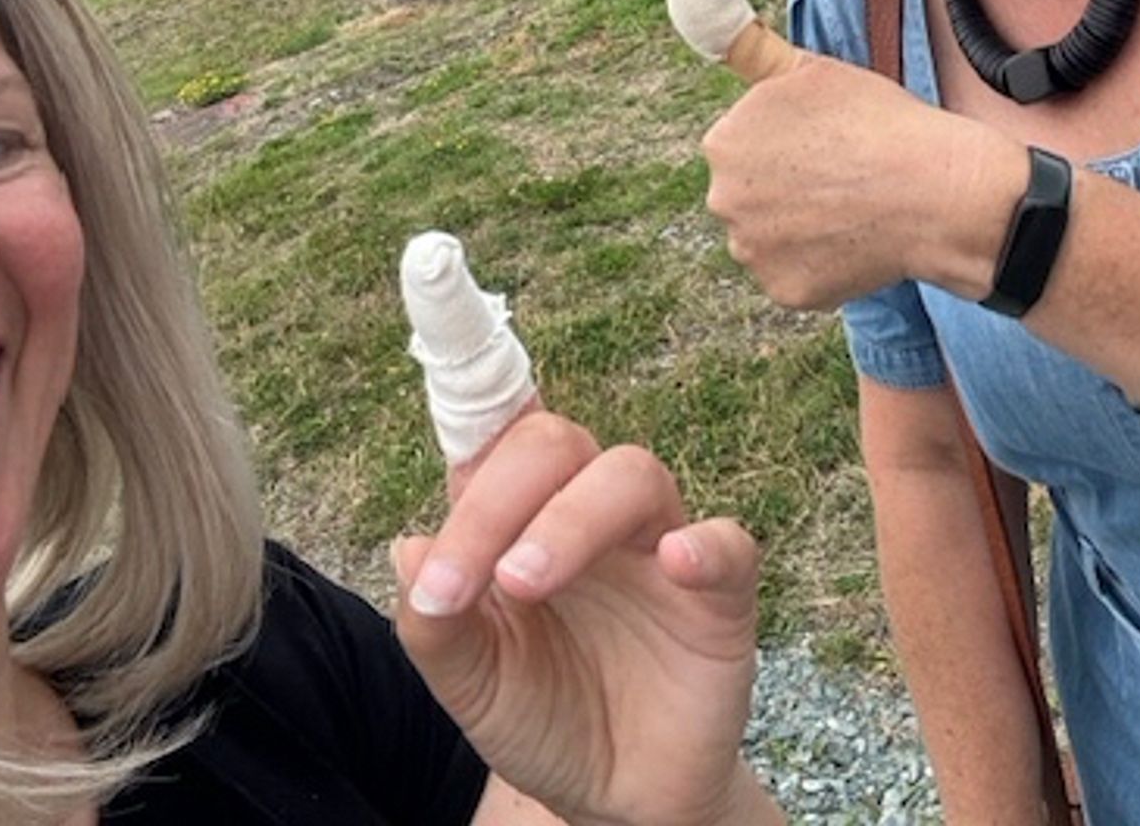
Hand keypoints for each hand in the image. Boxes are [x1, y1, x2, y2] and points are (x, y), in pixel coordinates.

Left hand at [393, 411, 764, 825]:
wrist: (616, 800)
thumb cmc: (543, 717)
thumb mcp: (470, 684)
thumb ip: (433, 624)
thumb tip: (410, 547)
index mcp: (522, 518)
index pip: (497, 438)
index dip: (473, 397)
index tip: (439, 358)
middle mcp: (588, 514)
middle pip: (555, 444)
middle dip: (501, 497)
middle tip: (470, 579)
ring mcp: (657, 547)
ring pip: (631, 474)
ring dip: (572, 519)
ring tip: (524, 581)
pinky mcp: (720, 596)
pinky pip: (729, 543)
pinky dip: (706, 544)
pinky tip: (676, 563)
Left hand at [700, 49, 1026, 309]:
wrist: (933, 191)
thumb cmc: (875, 121)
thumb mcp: (808, 70)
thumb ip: (744, 43)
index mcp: (722, 143)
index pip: (745, 144)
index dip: (790, 142)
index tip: (827, 141)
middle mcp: (723, 200)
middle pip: (750, 191)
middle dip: (786, 185)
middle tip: (842, 174)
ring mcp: (752, 251)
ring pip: (770, 234)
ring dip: (800, 225)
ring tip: (851, 206)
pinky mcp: (784, 291)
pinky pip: (795, 274)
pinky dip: (821, 263)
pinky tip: (855, 239)